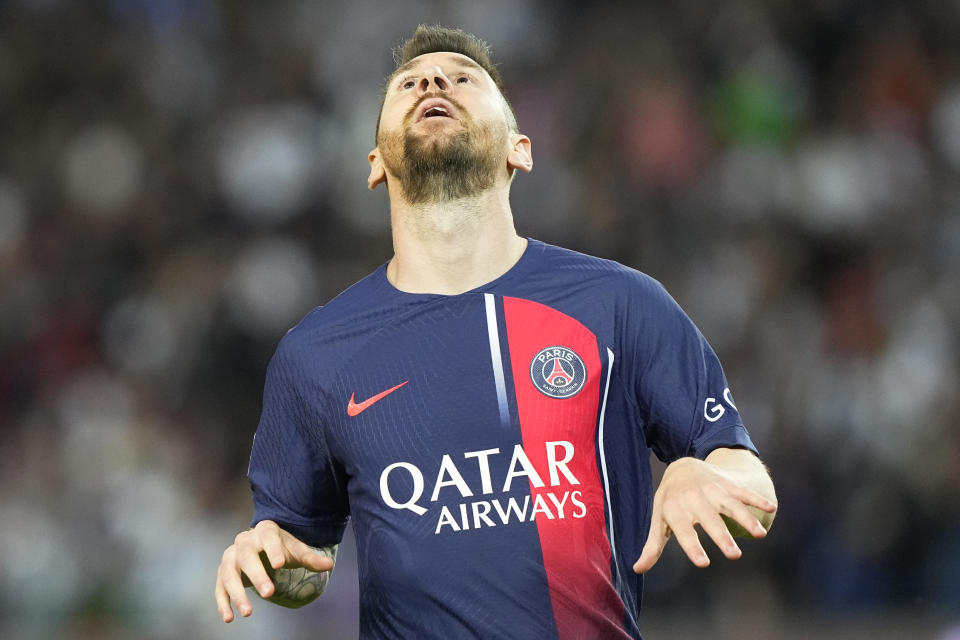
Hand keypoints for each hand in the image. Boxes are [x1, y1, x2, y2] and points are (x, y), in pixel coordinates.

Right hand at [214, 520, 334, 621]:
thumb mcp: (295, 550)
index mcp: (265, 531)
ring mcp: (230, 557)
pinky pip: (219, 588)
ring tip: (248, 612)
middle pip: (247, 557)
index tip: (280, 564)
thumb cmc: (280, 548)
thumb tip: (329, 564)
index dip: (274, 550)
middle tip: (269, 593)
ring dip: (238, 594)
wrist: (260, 545)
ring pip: (229, 574)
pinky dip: (223, 603)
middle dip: (257, 575)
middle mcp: (244, 541)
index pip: (269, 538)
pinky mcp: (222, 573)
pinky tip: (230, 618)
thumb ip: (310, 558)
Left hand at [633, 455, 776, 573]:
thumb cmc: (670, 501)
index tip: (704, 563)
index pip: (684, 531)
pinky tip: (771, 508)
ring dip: (745, 518)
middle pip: (710, 519)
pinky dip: (757, 498)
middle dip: (722, 536)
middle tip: (734, 555)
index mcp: (675, 510)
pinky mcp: (727, 485)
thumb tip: (637, 569)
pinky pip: (743, 492)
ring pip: (730, 505)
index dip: (693, 546)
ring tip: (760, 535)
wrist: (682, 467)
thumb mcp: (658, 519)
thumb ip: (652, 545)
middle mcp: (694, 499)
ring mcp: (713, 490)